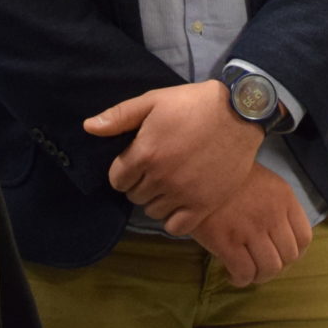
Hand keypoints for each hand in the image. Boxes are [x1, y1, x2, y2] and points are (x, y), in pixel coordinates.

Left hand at [86, 80, 262, 221]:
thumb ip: (119, 116)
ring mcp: (183, 194)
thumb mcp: (154, 100)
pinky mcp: (204, 205)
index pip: (117, 180)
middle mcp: (161, 178)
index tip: (137, 161)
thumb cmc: (193, 104)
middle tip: (157, 168)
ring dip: (157, 200)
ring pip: (153, 212)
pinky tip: (180, 202)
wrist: (239, 113)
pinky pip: (176, 227)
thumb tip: (88, 127)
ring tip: (169, 183)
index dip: (124, 171)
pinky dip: (174, 218)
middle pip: (135, 196)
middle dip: (140, 183)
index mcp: (145, 154)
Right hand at [173, 165, 313, 287]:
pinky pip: (244, 273)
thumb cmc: (229, 179)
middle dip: (275, 268)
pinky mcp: (226, 241)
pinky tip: (230, 274)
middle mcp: (272, 214)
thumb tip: (281, 239)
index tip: (279, 255)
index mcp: (284, 198)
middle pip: (288, 257)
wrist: (197, 170)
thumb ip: (278, 206)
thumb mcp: (264, 182)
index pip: (304, 238)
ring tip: (246, 272)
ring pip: (269, 269)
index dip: (293, 253)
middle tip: (259, 266)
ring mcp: (250, 229)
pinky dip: (240, 280)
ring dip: (259, 277)